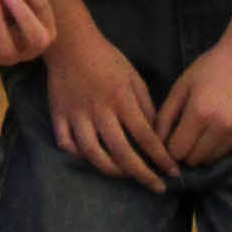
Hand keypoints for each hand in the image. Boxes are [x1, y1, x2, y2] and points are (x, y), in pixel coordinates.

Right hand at [42, 25, 176, 185]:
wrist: (70, 44)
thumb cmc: (107, 59)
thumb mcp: (134, 78)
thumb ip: (146, 106)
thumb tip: (157, 136)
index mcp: (122, 99)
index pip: (146, 136)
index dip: (161, 158)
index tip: (173, 172)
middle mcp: (100, 111)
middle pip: (122, 152)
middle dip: (142, 174)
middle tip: (157, 187)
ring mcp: (77, 115)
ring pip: (93, 154)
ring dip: (112, 171)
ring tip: (125, 176)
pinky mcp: (58, 115)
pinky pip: (66, 144)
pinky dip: (79, 156)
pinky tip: (91, 159)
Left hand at [155, 36, 231, 169]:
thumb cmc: (210, 68)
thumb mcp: (181, 87)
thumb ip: (165, 117)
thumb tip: (155, 144)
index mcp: (200, 113)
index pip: (177, 151)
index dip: (170, 147)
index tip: (171, 138)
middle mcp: (222, 127)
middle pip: (194, 160)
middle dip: (186, 151)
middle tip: (187, 133)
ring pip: (212, 160)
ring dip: (204, 150)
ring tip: (205, 129)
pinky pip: (229, 152)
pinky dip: (221, 145)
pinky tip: (223, 124)